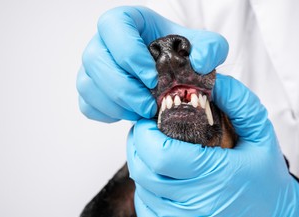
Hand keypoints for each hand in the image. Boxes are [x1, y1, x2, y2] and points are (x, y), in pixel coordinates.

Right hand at [76, 6, 227, 121]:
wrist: (170, 72)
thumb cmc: (179, 55)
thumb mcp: (203, 47)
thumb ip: (211, 48)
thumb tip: (201, 62)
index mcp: (127, 22)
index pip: (113, 26)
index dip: (128, 52)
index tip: (151, 77)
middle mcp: (103, 42)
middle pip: (95, 60)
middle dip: (123, 88)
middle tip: (149, 106)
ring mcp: (93, 67)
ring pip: (87, 85)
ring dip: (116, 104)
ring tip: (142, 112)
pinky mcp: (91, 89)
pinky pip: (88, 105)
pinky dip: (108, 114)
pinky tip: (130, 114)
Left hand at [126, 74, 298, 216]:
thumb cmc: (267, 177)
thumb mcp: (261, 132)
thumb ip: (238, 101)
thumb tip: (211, 81)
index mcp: (218, 174)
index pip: (160, 154)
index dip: (144, 134)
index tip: (148, 122)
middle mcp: (200, 205)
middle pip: (144, 172)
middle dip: (138, 147)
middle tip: (147, 134)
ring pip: (143, 192)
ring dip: (142, 169)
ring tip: (156, 156)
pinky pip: (148, 215)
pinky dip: (146, 195)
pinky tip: (160, 183)